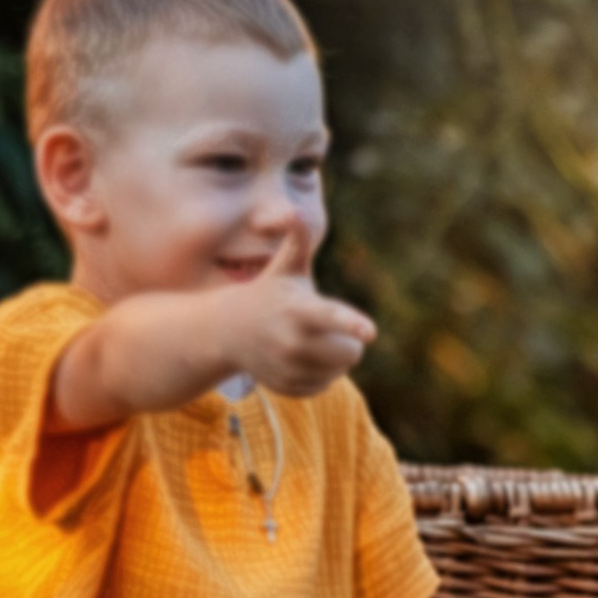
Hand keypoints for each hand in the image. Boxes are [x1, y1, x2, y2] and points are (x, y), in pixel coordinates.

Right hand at [222, 221, 375, 397]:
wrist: (228, 331)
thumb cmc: (270, 293)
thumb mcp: (285, 267)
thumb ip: (296, 239)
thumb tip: (293, 211)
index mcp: (298, 310)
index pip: (329, 316)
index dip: (350, 323)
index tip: (370, 332)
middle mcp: (291, 342)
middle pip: (351, 352)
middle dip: (348, 339)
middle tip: (323, 326)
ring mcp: (288, 368)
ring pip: (341, 369)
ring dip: (334, 356)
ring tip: (307, 339)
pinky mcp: (288, 387)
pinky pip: (325, 385)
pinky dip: (320, 373)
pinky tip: (296, 357)